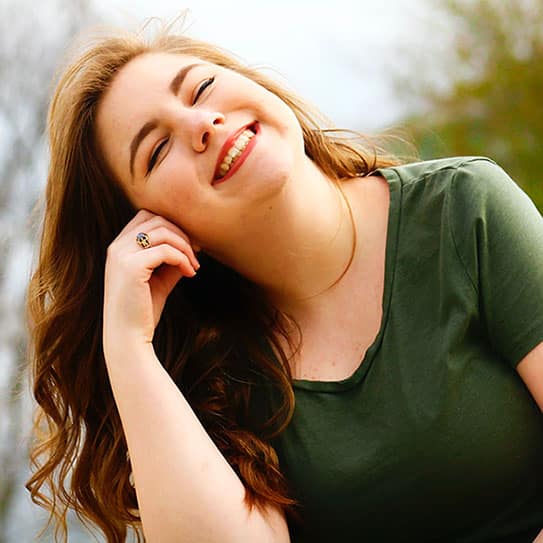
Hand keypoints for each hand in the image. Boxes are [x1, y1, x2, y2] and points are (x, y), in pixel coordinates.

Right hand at [103, 210, 199, 357]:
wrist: (128, 338)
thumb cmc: (143, 311)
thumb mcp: (160, 279)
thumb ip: (172, 260)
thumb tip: (192, 245)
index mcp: (119, 247)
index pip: (147, 217)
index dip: (172, 227)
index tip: (190, 246)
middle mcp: (116, 246)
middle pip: (156, 219)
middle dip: (181, 234)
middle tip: (197, 254)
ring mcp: (121, 255)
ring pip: (162, 231)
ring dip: (185, 246)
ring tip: (194, 266)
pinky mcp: (131, 267)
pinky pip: (166, 250)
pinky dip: (183, 259)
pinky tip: (190, 273)